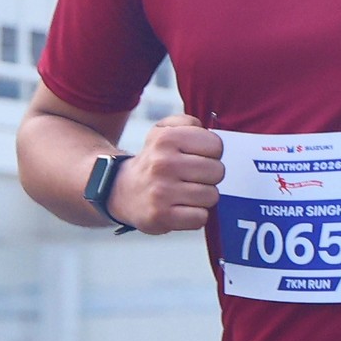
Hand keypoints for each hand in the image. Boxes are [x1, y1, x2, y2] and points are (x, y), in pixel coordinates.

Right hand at [112, 117, 222, 233]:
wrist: (123, 191)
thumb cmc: (153, 161)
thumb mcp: (162, 131)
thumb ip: (186, 122)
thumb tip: (204, 128)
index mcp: (166, 139)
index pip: (215, 145)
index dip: (211, 153)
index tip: (198, 157)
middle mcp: (163, 163)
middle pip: (217, 171)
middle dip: (209, 176)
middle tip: (192, 177)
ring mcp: (161, 192)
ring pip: (211, 196)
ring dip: (203, 197)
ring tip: (186, 193)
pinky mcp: (162, 216)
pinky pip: (201, 218)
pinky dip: (195, 216)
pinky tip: (182, 208)